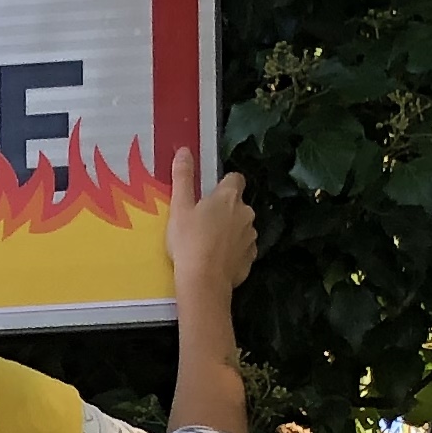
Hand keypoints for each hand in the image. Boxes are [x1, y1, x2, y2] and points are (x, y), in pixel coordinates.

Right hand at [165, 148, 255, 299]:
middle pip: (238, 204)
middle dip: (225, 210)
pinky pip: (242, 249)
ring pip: (241, 227)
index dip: (224, 185)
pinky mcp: (251, 258)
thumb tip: (184, 150)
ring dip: (230, 231)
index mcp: (229, 197)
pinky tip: (216, 260)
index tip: (209, 196)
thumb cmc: (189, 241)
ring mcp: (251, 236)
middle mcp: (246, 212)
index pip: (235, 178)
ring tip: (208, 245)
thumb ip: (183, 178)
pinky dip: (232, 252)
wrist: (203, 282)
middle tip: (202, 223)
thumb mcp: (180, 208)